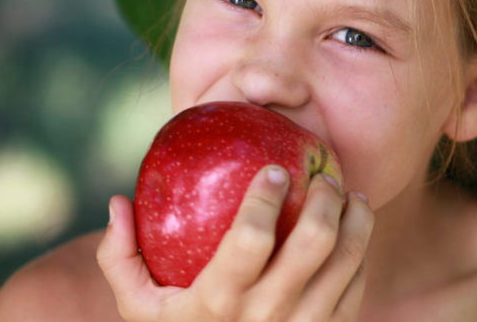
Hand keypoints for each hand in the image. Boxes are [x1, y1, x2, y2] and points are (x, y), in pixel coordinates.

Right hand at [97, 167, 373, 320]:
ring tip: (348, 193)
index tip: (274, 169)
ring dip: (356, 216)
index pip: (250, 238)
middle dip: (324, 196)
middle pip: (313, 241)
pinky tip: (354, 227)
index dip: (266, 197)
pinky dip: (360, 249)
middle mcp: (266, 316)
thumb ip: (121, 256)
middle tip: (322, 176)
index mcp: (217, 302)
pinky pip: (357, 282)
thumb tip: (116, 201)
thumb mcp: (139, 308)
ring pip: (346, 258)